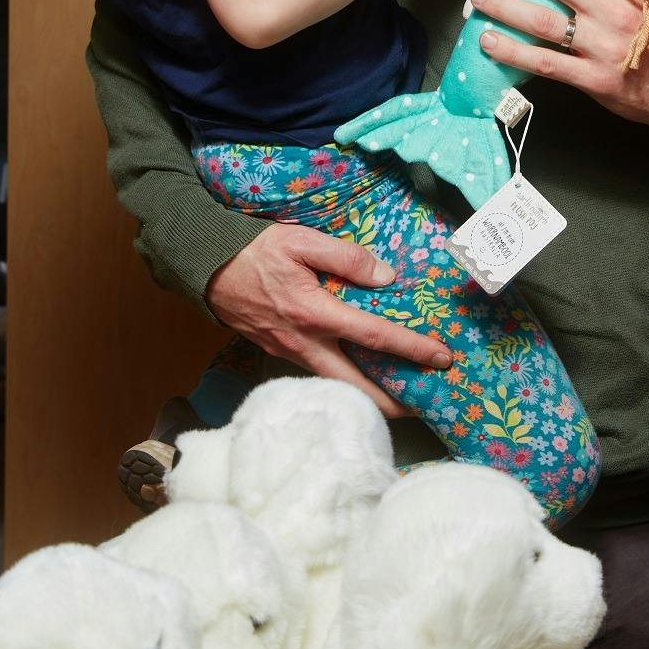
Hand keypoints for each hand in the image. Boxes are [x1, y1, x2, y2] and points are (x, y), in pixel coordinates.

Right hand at [204, 222, 454, 418]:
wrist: (207, 269)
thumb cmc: (255, 251)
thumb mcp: (301, 239)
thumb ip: (346, 257)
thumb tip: (386, 277)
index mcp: (314, 314)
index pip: (374, 336)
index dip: (411, 348)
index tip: (441, 357)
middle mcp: (304, 343)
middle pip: (355, 386)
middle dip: (390, 403)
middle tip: (422, 409)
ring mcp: (290, 353)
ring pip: (335, 385)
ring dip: (366, 397)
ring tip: (397, 399)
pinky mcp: (280, 353)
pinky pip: (319, 375)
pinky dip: (343, 383)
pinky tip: (359, 379)